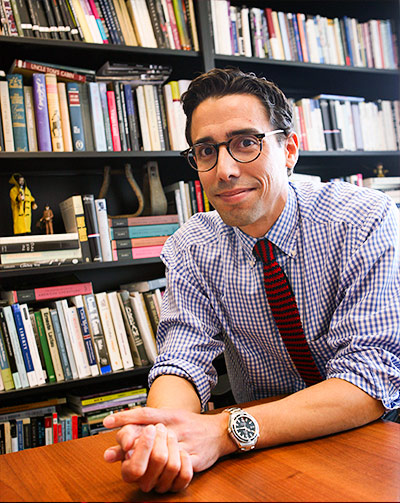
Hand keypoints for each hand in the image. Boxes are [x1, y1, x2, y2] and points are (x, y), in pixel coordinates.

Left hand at [103, 407, 232, 491]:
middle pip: (150, 434)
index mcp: (169, 415)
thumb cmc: (189, 426)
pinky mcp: (196, 458)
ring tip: (133, 467)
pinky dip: (167, 473)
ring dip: (146, 461)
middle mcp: (176, 427)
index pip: (145, 413)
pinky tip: (157, 477)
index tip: (106, 422)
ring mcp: (186, 443)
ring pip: (164, 454)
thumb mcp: (169, 417)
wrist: (218, 431)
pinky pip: (180, 469)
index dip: (126, 416)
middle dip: (131, 445)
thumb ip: (145, 424)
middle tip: (114, 454)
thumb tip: (118, 433)